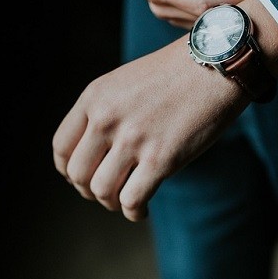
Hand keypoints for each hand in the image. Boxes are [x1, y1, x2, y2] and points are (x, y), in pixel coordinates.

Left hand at [52, 35, 249, 220]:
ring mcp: (133, 139)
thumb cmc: (175, 75)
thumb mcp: (125, 82)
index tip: (83, 177)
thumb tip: (95, 152)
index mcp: (94, 98)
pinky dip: (134, 212)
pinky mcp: (161, 159)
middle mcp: (107, 119)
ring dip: (111, 203)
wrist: (215, 65)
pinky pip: (132, 200)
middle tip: (108, 193)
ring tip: (126, 200)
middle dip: (89, 191)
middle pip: (78, 174)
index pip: (61, 147)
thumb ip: (105, 111)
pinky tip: (142, 210)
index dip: (68, 170)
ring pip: (102, 191)